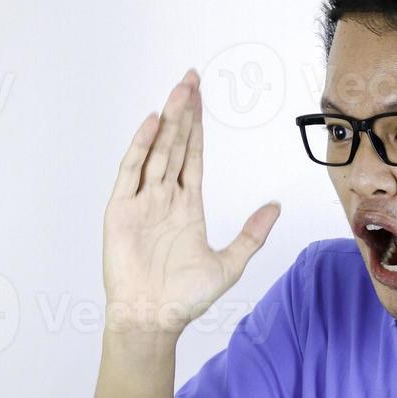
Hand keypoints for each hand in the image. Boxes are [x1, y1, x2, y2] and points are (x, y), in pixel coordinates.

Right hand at [102, 68, 281, 335]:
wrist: (153, 319)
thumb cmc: (185, 298)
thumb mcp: (229, 263)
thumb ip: (252, 233)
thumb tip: (275, 206)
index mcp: (187, 206)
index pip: (193, 156)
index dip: (197, 127)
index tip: (200, 98)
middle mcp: (163, 198)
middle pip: (175, 145)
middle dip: (183, 113)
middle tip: (190, 78)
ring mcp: (141, 202)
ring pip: (156, 152)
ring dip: (166, 122)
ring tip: (178, 91)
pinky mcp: (121, 211)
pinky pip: (131, 172)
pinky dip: (140, 147)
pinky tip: (152, 124)